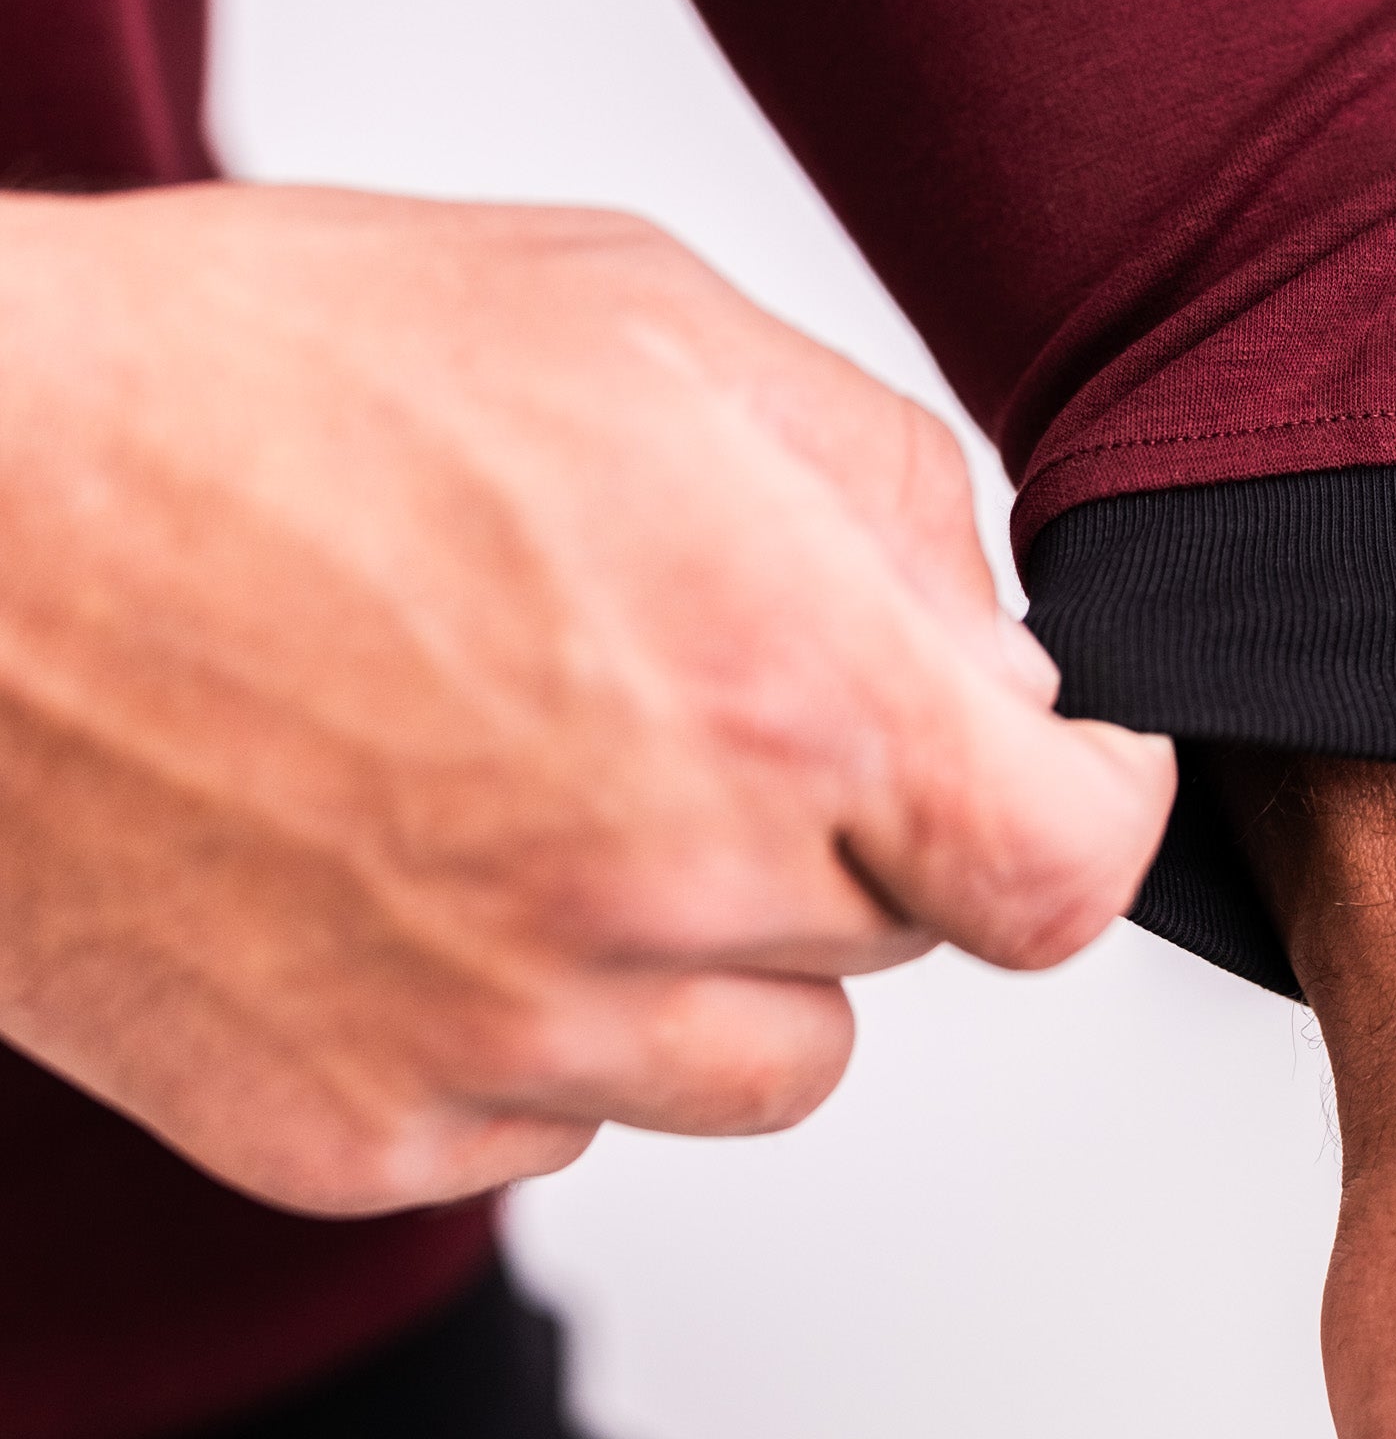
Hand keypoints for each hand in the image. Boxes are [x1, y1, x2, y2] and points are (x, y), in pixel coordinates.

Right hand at [0, 185, 1172, 1215]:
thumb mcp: (634, 313)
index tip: (1056, 764)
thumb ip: (874, 484)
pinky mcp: (359, 1126)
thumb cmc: (262, 374)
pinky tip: (423, 847)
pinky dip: (549, 1008)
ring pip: (764, 1056)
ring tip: (563, 768)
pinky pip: (564, 1106)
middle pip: (908, 933)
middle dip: (863, 814)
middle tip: (704, 681)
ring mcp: (503, 1033)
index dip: (1090, 807)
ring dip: (728, 936)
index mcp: (777, 675)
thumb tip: (992, 650)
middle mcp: (662, 888)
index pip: (1066, 865)